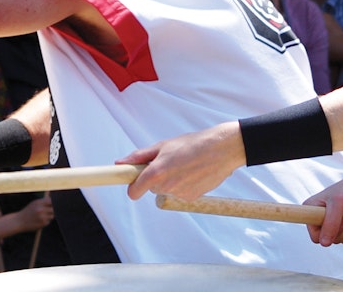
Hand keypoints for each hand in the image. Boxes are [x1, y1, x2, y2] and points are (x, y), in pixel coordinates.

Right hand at [12, 195, 54, 231]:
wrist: (19, 221)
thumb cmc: (28, 211)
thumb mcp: (34, 203)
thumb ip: (43, 201)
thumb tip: (54, 201)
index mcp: (38, 203)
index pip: (51, 201)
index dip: (53, 203)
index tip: (53, 204)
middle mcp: (41, 209)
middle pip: (54, 209)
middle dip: (52, 210)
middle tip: (48, 211)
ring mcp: (42, 217)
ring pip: (52, 216)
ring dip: (49, 216)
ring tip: (41, 216)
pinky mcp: (43, 223)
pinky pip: (48, 221)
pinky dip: (45, 221)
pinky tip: (39, 221)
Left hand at [119, 120, 244, 200]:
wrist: (222, 149)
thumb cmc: (192, 144)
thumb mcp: (163, 146)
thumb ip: (139, 157)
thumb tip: (120, 163)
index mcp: (156, 173)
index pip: (134, 192)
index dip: (133, 187)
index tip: (135, 181)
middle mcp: (166, 187)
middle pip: (151, 188)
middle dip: (156, 178)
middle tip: (169, 162)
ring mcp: (179, 194)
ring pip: (167, 190)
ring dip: (171, 180)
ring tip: (185, 165)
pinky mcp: (191, 198)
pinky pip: (180, 193)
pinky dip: (184, 185)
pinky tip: (194, 172)